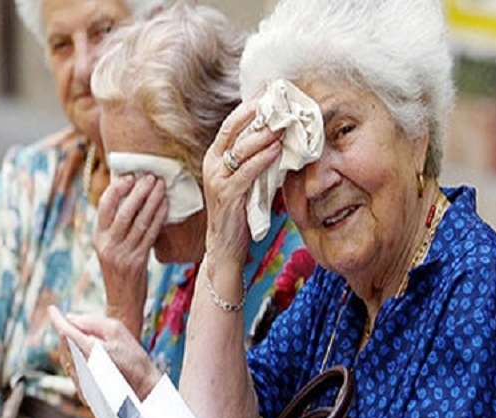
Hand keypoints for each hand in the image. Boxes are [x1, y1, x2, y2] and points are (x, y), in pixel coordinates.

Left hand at [48, 306, 161, 400]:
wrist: (143, 388)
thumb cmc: (133, 358)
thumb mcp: (117, 330)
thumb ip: (92, 322)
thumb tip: (71, 319)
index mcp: (89, 350)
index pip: (65, 330)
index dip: (56, 318)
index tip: (52, 309)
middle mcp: (81, 368)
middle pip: (64, 344)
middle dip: (69, 332)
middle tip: (83, 327)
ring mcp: (81, 382)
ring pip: (67, 357)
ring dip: (73, 347)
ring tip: (94, 345)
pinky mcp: (83, 392)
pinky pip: (73, 371)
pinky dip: (77, 360)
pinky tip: (93, 360)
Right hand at [94, 173, 167, 332]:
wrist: (122, 305)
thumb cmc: (120, 274)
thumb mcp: (111, 250)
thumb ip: (116, 229)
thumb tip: (132, 199)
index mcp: (98, 238)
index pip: (103, 206)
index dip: (117, 189)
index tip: (130, 176)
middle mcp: (107, 245)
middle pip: (124, 211)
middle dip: (139, 191)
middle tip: (151, 177)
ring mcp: (122, 254)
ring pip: (139, 221)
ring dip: (152, 201)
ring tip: (161, 186)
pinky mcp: (136, 262)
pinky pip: (150, 234)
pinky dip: (158, 217)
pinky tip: (165, 206)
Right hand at [203, 100, 282, 269]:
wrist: (225, 246)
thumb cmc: (239, 212)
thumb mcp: (246, 179)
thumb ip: (255, 159)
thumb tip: (279, 137)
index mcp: (215, 157)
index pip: (231, 123)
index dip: (249, 106)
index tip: (270, 92)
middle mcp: (212, 165)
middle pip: (233, 129)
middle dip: (256, 113)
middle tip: (279, 101)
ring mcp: (217, 180)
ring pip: (240, 149)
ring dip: (264, 134)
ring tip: (283, 123)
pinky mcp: (227, 195)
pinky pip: (246, 172)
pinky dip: (262, 159)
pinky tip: (277, 150)